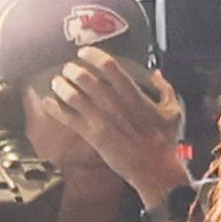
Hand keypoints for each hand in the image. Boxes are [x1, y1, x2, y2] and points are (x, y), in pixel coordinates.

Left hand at [37, 48, 189, 211]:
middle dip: (72, 69)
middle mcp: (115, 105)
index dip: (93, 56)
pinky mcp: (93, 135)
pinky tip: (47, 102)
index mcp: (134, 95)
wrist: (154, 169)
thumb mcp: (173, 111)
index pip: (110, 67)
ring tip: (56, 81)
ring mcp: (102, 120)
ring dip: (61, 86)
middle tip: (68, 68)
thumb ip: (164, 89)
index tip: (84, 52)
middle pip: (86, 79)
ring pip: (74, 97)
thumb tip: (156, 74)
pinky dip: (55, 109)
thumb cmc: (165, 141)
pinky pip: (68, 119)